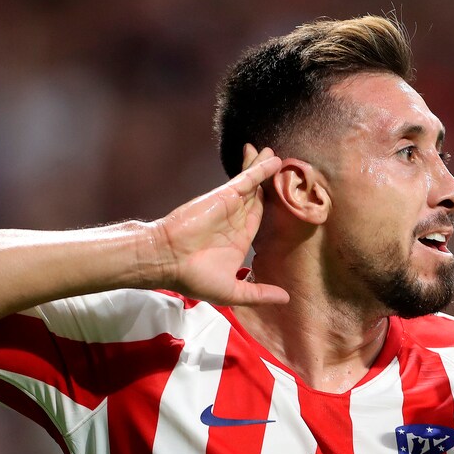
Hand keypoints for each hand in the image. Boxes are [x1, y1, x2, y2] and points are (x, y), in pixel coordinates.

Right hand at [151, 144, 288, 305]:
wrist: (167, 261)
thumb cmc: (192, 278)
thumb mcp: (233, 292)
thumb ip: (259, 293)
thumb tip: (285, 299)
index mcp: (237, 241)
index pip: (258, 219)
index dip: (270, 206)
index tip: (279, 195)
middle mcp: (234, 221)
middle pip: (256, 197)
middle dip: (266, 182)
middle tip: (279, 165)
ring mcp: (229, 207)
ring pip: (251, 184)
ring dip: (262, 168)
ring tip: (274, 153)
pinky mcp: (223, 196)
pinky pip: (246, 180)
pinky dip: (258, 169)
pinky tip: (271, 160)